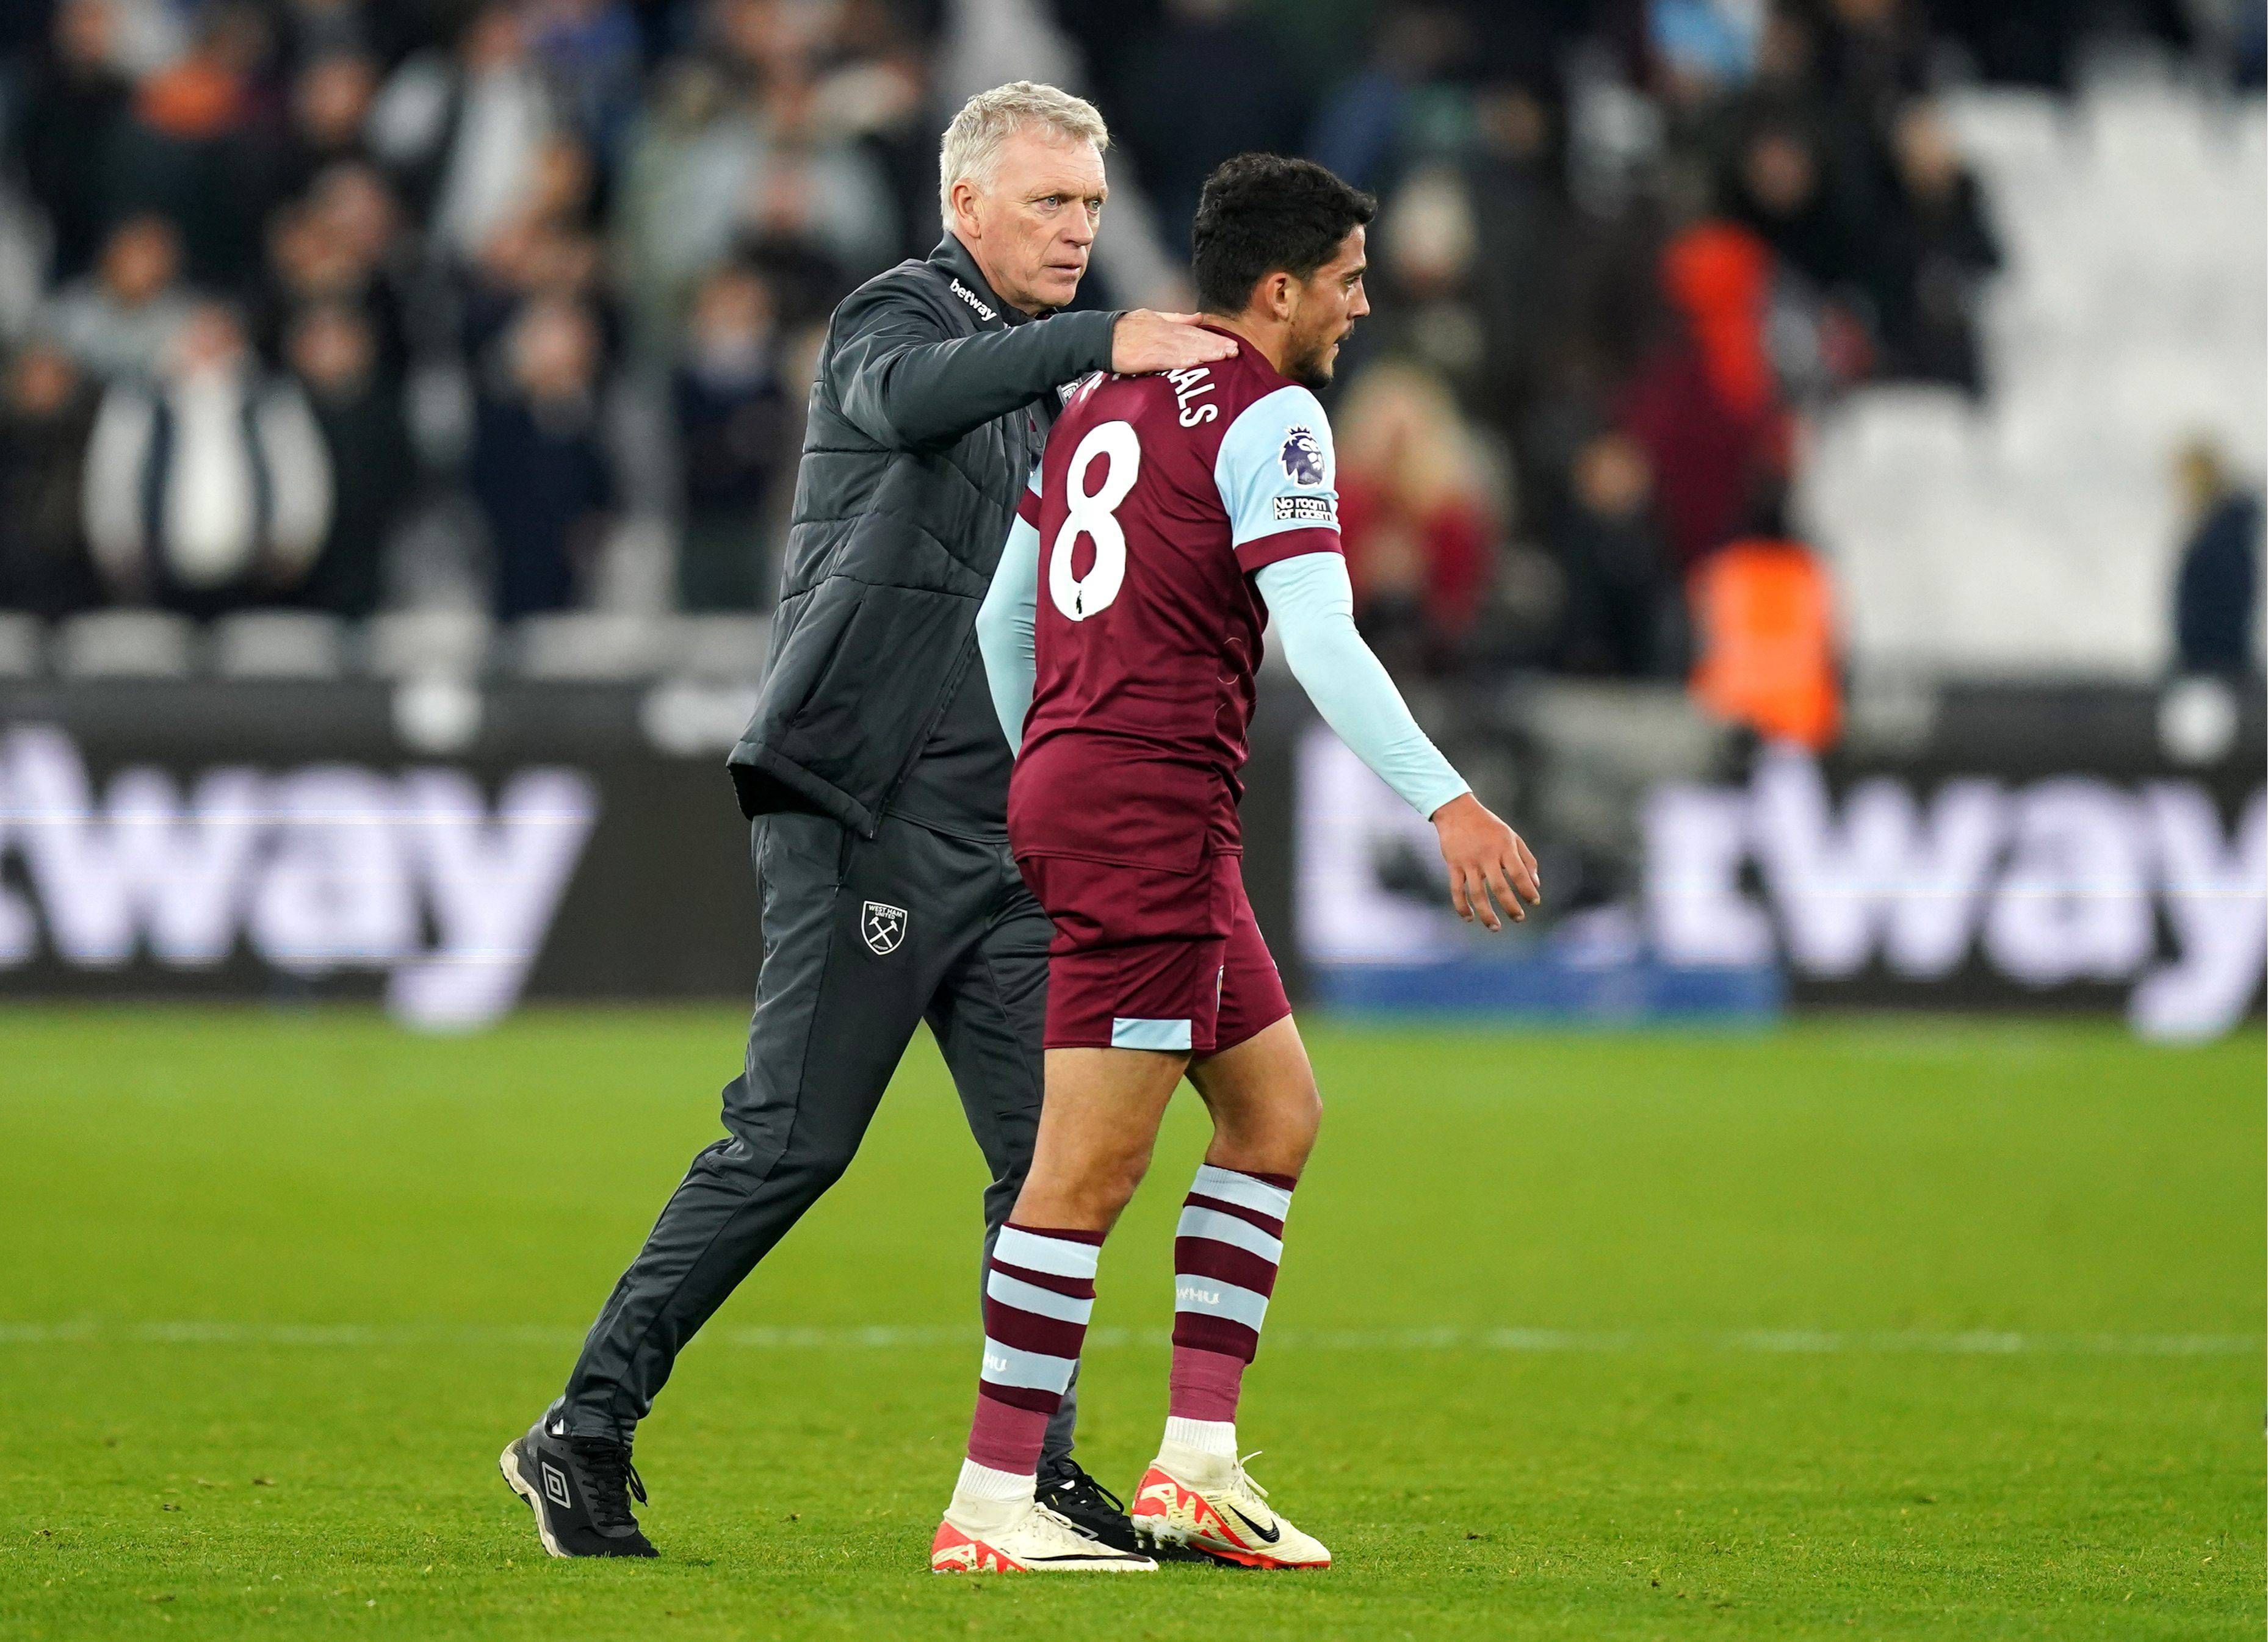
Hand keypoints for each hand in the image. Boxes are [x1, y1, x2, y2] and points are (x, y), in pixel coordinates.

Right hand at [1111, 311, 1237, 374]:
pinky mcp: (1145, 356)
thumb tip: (1199, 317)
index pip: (1195, 332)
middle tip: (1234, 352)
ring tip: (1223, 357)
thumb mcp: (1153, 317)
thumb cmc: (1125, 330)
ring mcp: (1155, 344)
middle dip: (1215, 346)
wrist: (1100, 336)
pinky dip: (1181, 360)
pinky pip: (1166, 358)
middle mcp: (1164, 332)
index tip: (1231, 345)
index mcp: (1166, 325)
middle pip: (1194, 340)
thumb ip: (1177, 318)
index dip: (1214, 339)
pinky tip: (1194, 363)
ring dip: (1205, 353)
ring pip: (1185, 348)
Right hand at [1431, 792, 1541, 930]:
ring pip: (1477, 894)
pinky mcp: (1453, 865)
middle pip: (1500, 888)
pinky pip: (1457, 890)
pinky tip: (1469, 918)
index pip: (1519, 874)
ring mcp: (1468, 862)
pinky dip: (1462, 906)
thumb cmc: (1488, 825)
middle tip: (1519, 918)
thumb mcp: (1511, 837)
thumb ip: (1526, 859)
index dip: (1528, 890)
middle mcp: (1487, 856)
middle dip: (1511, 906)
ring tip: (1495, 927)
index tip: (1534, 902)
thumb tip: (1536, 884)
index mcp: (1504, 848)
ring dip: (1487, 914)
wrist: (1457, 811)